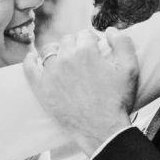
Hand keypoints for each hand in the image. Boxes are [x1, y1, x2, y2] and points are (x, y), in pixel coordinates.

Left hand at [23, 29, 138, 155]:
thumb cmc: (117, 100)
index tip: (94, 50)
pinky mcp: (41, 88)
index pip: (85, 34)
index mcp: (87, 50)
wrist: (102, 129)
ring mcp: (51, 72)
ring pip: (49, 50)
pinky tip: (35, 59)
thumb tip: (109, 30)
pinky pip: (29, 66)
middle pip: (67, 40)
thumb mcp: (130, 69)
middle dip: (75, 45)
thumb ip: (123, 42)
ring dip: (57, 51)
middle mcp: (66, 57)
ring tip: (64, 61)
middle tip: (82, 58)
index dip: (91, 41)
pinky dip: (31, 59)